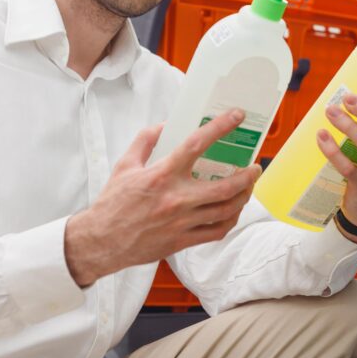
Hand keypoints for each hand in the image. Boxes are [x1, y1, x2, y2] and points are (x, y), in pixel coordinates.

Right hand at [64, 109, 260, 286]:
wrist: (101, 241)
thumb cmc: (113, 203)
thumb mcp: (125, 165)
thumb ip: (145, 141)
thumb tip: (165, 125)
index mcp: (162, 175)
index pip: (196, 145)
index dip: (220, 127)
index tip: (236, 116)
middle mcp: (176, 199)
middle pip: (225, 186)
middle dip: (248, 175)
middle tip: (255, 166)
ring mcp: (181, 223)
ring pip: (226, 210)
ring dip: (243, 197)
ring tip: (248, 187)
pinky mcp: (182, 241)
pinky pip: (216, 231)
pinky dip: (230, 220)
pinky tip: (233, 210)